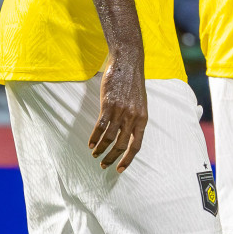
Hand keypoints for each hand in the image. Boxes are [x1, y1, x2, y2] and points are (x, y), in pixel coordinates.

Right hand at [90, 47, 147, 171]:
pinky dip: (94, 137)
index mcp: (142, 119)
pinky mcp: (108, 105)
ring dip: (101, 149)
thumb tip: (129, 135)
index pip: (136, 145)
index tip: (119, 169)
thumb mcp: (139, 103)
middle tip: (103, 165)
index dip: (127, 160)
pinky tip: (90, 143)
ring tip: (95, 154)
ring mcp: (121, 112)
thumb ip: (135, 119)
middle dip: (111, 158)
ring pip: (110, 138)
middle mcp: (133, 117)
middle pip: (122, 146)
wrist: (127, 63)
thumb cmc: (132, 84)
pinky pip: (100, 126)